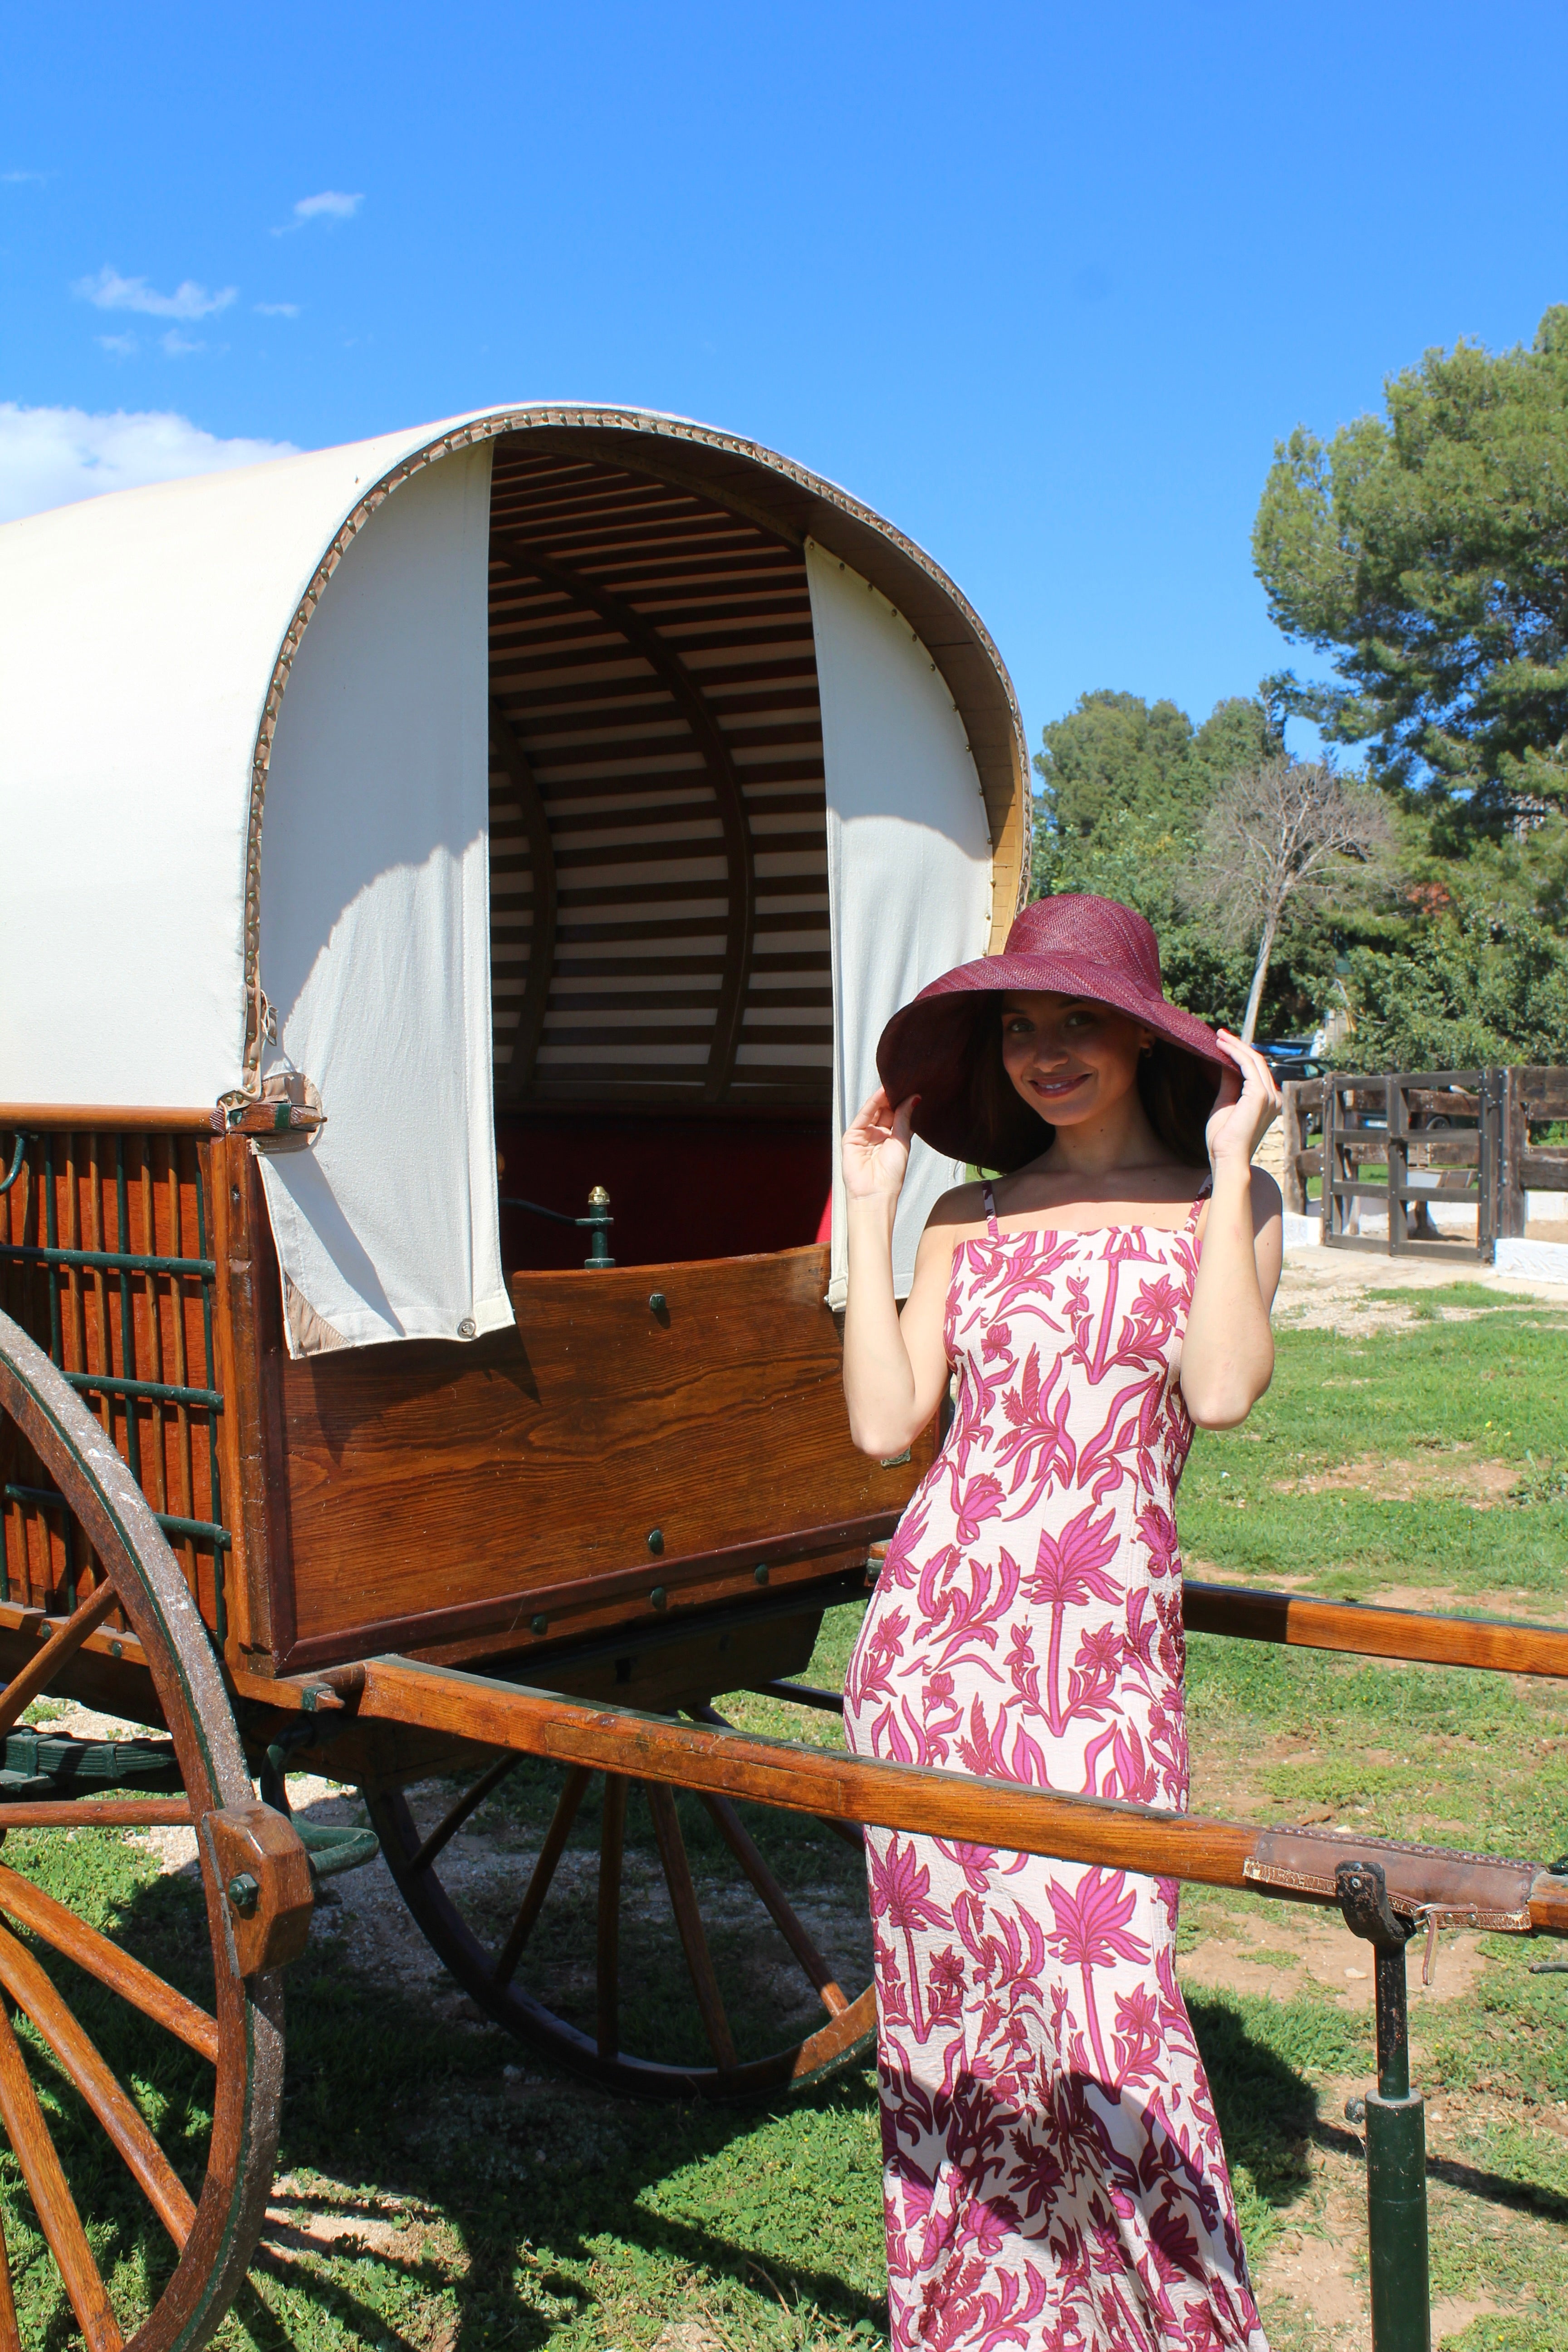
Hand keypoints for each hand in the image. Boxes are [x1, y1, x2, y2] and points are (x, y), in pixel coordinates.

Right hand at [842, 1088, 917, 1203]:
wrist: (874, 1191)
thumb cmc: (892, 1172)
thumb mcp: (902, 1141)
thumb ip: (904, 1118)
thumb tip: (915, 1097)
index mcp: (893, 1139)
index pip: (897, 1116)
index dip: (903, 1102)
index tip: (912, 1087)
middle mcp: (879, 1136)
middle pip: (885, 1112)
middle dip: (893, 1098)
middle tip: (904, 1081)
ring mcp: (865, 1135)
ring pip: (875, 1112)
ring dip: (883, 1098)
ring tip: (894, 1083)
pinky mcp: (852, 1136)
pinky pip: (863, 1116)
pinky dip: (872, 1104)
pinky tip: (881, 1093)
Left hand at [1206, 1033, 1281, 1177]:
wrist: (1226, 1157)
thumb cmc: (1223, 1138)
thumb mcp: (1225, 1104)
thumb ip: (1229, 1084)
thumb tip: (1225, 1064)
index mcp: (1268, 1101)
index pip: (1257, 1071)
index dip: (1241, 1054)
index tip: (1224, 1043)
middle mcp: (1273, 1097)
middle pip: (1257, 1062)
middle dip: (1238, 1045)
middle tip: (1220, 1034)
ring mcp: (1269, 1096)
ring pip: (1254, 1061)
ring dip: (1236, 1046)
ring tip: (1218, 1037)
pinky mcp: (1260, 1095)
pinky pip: (1248, 1066)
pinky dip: (1235, 1053)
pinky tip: (1221, 1047)